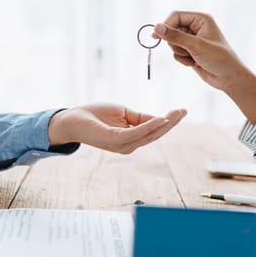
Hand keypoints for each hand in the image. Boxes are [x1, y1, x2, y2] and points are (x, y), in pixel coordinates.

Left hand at [48, 103, 185, 153]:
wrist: (71, 119)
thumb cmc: (95, 115)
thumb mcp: (123, 113)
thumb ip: (140, 117)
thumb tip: (159, 118)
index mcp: (131, 139)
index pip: (154, 131)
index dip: (168, 121)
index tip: (181, 111)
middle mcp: (128, 145)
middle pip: (155, 135)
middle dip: (171, 123)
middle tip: (184, 111)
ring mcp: (122, 144)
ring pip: (149, 135)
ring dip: (165, 124)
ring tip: (177, 113)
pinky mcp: (114, 140)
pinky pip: (136, 133)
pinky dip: (150, 126)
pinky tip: (160, 118)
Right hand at [153, 11, 255, 123]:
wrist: (228, 78)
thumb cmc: (218, 58)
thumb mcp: (196, 46)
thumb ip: (175, 36)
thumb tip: (156, 27)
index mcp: (201, 19)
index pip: (176, 16)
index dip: (165, 25)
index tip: (156, 37)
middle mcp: (196, 27)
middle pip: (172, 29)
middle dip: (175, 43)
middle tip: (186, 50)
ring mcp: (193, 40)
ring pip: (173, 43)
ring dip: (180, 52)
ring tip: (193, 58)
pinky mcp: (190, 51)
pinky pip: (176, 53)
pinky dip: (182, 59)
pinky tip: (194, 63)